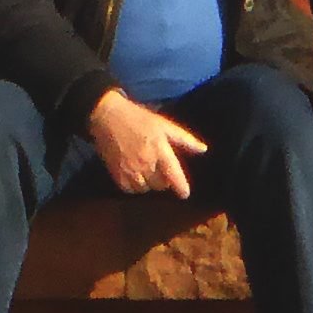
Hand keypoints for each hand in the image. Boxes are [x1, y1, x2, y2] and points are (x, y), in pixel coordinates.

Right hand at [84, 89, 205, 200]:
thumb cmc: (140, 119)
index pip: (174, 175)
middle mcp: (146, 163)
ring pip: (146, 189)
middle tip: (160, 168)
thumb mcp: (164, 125)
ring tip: (147, 169)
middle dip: (164, 179)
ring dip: (150, 183)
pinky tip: (135, 173)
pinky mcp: (117, 176)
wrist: (108, 118)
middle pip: (161, 185)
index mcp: (160, 150)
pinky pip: (131, 190)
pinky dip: (135, 185)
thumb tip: (204, 150)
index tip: (185, 194)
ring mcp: (130, 171)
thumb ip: (185, 139)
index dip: (181, 187)